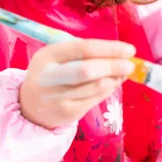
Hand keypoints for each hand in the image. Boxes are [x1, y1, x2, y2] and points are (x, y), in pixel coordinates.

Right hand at [19, 39, 136, 129]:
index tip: (129, 50)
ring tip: (123, 73)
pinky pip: (95, 99)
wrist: (30, 105)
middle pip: (87, 70)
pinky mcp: (67, 112)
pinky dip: (108, 90)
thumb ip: (83, 53)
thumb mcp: (58, 57)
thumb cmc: (52, 74)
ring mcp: (58, 97)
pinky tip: (112, 83)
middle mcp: (50, 77)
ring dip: (114, 79)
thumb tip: (120, 54)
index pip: (82, 49)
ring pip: (95, 87)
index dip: (109, 48)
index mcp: (48, 55)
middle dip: (113, 66)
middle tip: (131, 65)